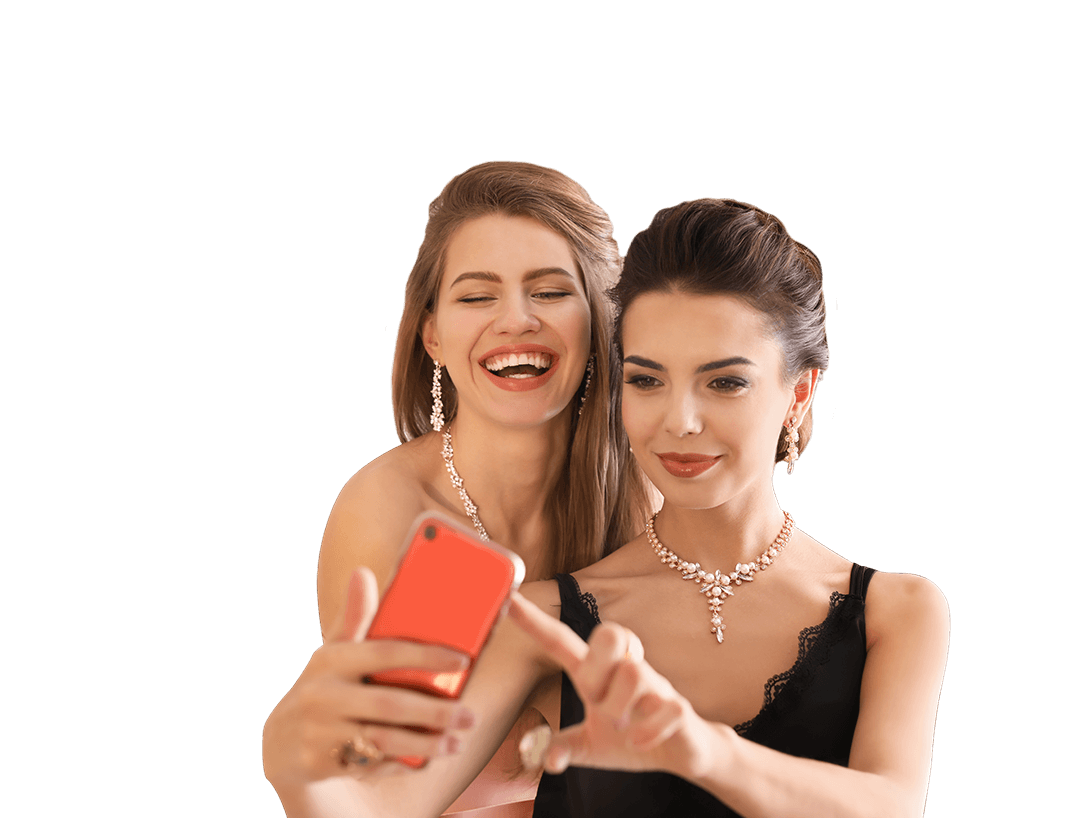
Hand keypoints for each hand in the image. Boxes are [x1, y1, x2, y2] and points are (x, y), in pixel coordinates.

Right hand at [262, 567, 476, 789]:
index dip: (425, 656)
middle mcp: (322, 694)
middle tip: (470, 716)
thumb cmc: (322, 687)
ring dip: (426, 744)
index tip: (462, 661)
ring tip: (456, 742)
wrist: (277, 742)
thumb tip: (363, 572)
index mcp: (331, 660)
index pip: (384, 652)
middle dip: (435, 712)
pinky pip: (371, 765)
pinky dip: (401, 764)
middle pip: (389, 704)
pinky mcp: (320, 763)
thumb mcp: (332, 653)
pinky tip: (426, 760)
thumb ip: (355, 618)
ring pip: (383, 740)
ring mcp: (319, 732)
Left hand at [509, 591, 714, 778]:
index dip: (536, 624)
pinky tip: (641, 743)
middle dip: (597, 664)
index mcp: (597, 676)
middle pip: (610, 632)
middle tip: (595, 698)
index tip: (511, 601)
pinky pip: (666, 707)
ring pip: (635, 672)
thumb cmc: (632, 738)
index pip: (562, 642)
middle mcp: (624, 672)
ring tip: (621, 727)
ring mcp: (655, 687)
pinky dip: (649, 731)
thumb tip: (545, 758)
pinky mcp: (679, 707)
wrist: (684, 752)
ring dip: (621, 706)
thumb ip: (565, 746)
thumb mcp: (591, 746)